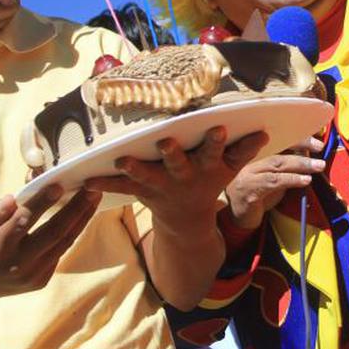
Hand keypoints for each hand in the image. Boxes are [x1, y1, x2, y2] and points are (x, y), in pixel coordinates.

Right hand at [0, 186, 100, 304]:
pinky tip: (82, 217)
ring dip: (82, 220)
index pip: (24, 221)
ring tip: (94, 199)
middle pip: (54, 233)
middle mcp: (18, 263)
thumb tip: (13, 199)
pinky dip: (71, 235)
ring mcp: (31, 275)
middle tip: (92, 190)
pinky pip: (59, 254)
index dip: (43, 203)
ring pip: (63, 243)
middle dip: (76, 209)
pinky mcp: (40, 281)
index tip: (60, 185)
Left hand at [86, 127, 267, 236]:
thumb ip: (244, 150)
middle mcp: (184, 176)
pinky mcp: (141, 190)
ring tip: (122, 159)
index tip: (218, 128)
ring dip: (135, 168)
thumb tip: (264, 131)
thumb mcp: (230, 169)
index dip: (218, 143)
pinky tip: (85, 178)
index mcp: (207, 167)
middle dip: (173, 154)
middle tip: (166, 142)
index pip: (216, 153)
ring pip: (147, 175)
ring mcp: (161, 184)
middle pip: (179, 164)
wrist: (187, 220)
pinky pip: (120, 186)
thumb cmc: (209, 181)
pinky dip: (103, 182)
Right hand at [225, 136, 326, 229]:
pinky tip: (305, 180)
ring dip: (300, 164)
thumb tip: (311, 155)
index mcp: (256, 150)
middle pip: (277, 146)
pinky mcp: (248, 189)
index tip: (316, 141)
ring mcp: (247, 172)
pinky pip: (272, 182)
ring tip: (318, 166)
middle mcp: (248, 157)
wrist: (236, 216)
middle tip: (319, 147)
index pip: (278, 137)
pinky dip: (291, 180)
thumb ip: (287, 165)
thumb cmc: (259, 193)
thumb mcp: (274, 175)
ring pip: (276, 163)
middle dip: (301, 145)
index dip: (298, 138)